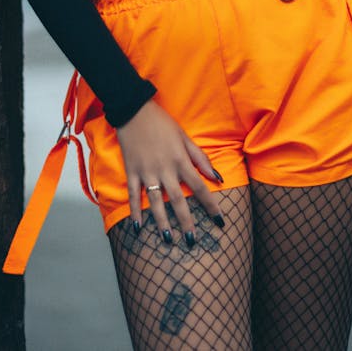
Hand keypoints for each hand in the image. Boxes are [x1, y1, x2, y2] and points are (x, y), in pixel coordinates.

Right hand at [116, 99, 223, 244]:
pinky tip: (138, 227)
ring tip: (169, 240)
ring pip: (157, 202)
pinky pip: (134, 194)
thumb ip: (200, 158)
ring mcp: (147, 171)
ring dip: (163, 222)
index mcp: (180, 160)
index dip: (211, 205)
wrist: (133, 110)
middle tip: (193, 241)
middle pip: (179, 200)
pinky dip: (135, 211)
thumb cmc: (162, 123)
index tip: (220, 221)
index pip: (200, 187)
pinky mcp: (132, 171)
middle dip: (187, 221)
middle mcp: (165, 169)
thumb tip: (217, 177)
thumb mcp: (184, 137)